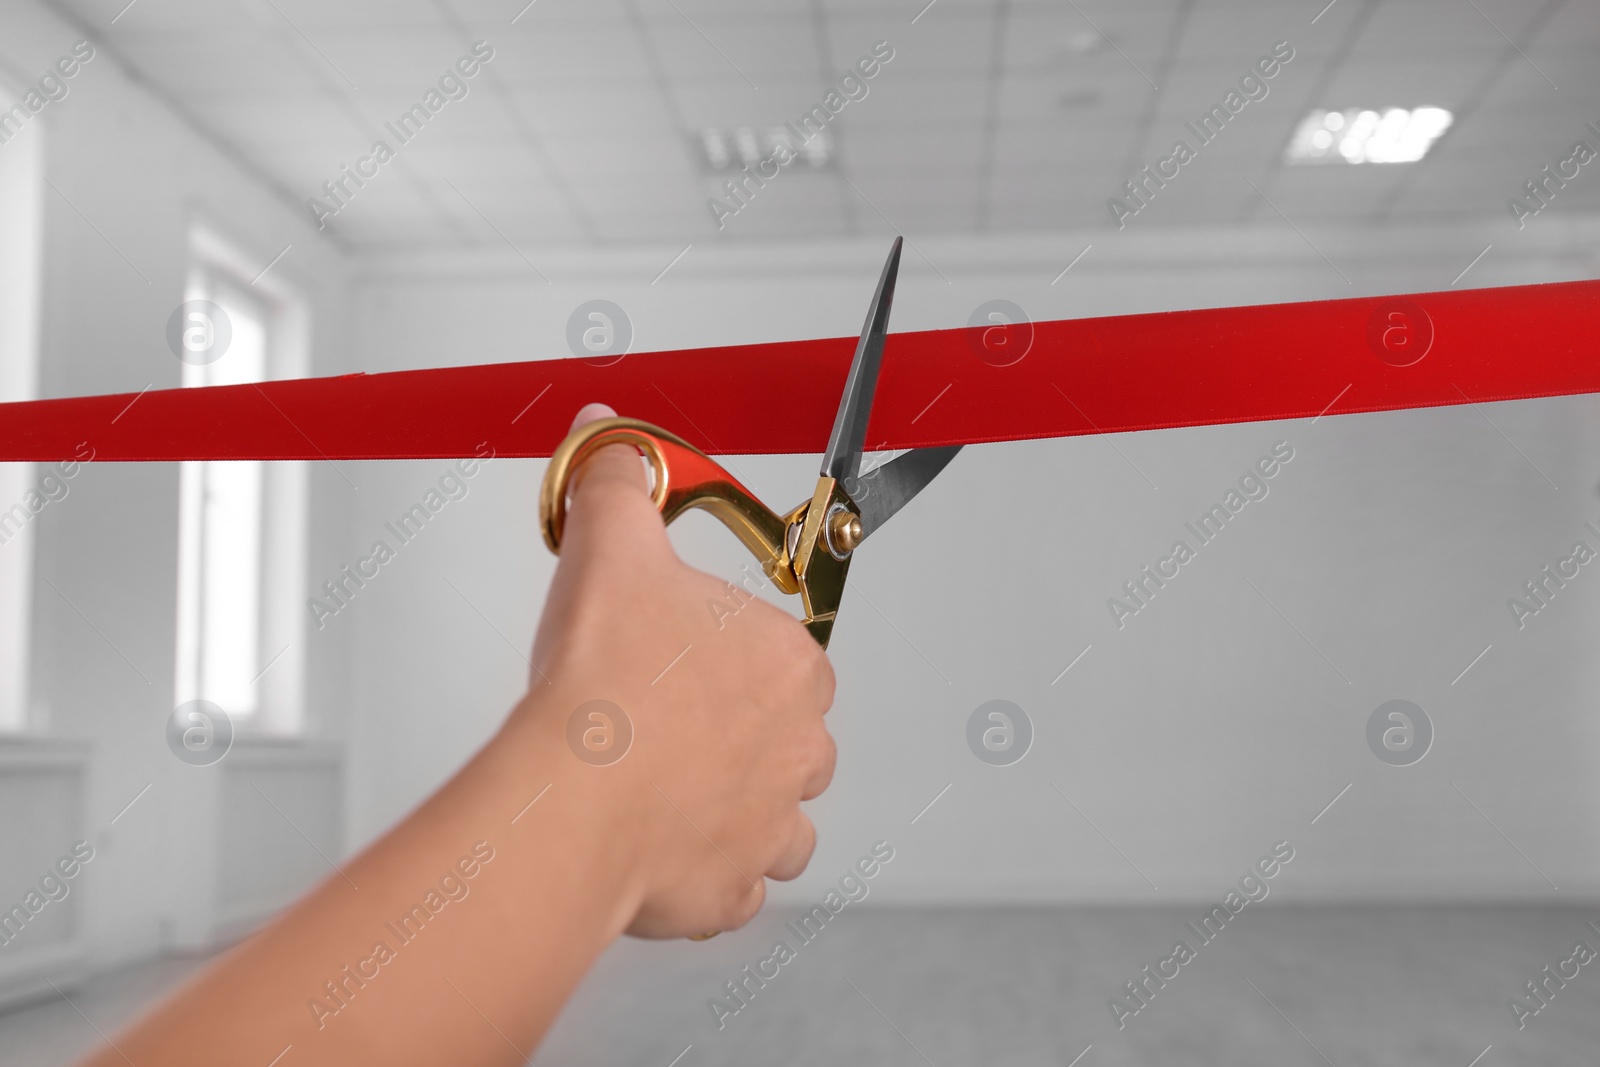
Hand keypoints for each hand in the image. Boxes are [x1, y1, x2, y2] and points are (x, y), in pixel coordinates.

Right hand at [524, 403, 837, 938]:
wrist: (571, 799)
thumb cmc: (603, 688)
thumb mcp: (609, 550)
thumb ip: (616, 486)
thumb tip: (610, 441)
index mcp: (788, 664)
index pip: (785, 654)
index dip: (728, 655)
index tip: (685, 661)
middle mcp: (799, 747)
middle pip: (788, 736)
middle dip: (735, 731)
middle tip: (665, 723)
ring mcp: (771, 823)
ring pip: (776, 816)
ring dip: (735, 805)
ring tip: (666, 787)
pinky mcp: (732, 888)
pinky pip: (735, 884)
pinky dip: (706, 872)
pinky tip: (660, 845)